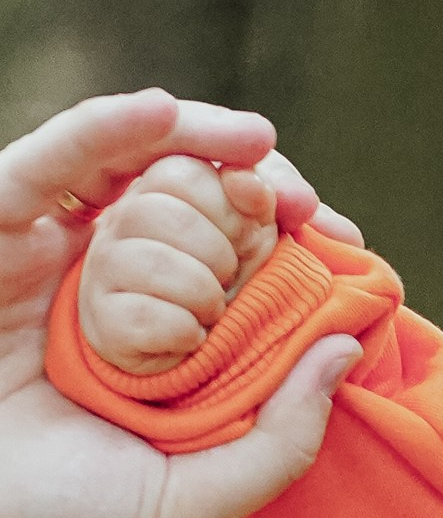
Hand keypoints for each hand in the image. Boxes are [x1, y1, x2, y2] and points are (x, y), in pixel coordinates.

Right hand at [0, 92, 361, 517]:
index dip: (287, 236)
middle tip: (302, 203)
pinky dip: (102, 128)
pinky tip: (163, 112)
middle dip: (256, 185)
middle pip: (191, 199)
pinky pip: (45, 164)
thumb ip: (278, 441)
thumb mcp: (189, 499)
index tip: (341, 240)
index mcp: (156, 337)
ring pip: (131, 169)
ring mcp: (47, 256)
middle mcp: (105, 286)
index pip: (231, 258)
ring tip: (257, 145)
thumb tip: (344, 347)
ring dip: (198, 142)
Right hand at [80, 152, 278, 367]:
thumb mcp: (257, 227)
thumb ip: (265, 196)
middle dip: (219, 253)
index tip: (245, 236)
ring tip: (212, 308)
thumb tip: (259, 185)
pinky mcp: (103, 319)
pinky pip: (147, 317)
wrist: (205, 345)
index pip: (184, 171)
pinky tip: (192, 335)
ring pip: (155, 264)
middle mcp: (120, 219)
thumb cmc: (231, 274)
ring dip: (205, 295)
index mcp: (159, 185)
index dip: (230, 207)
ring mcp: (104, 267)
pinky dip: (187, 332)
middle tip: (228, 277)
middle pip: (164, 215)